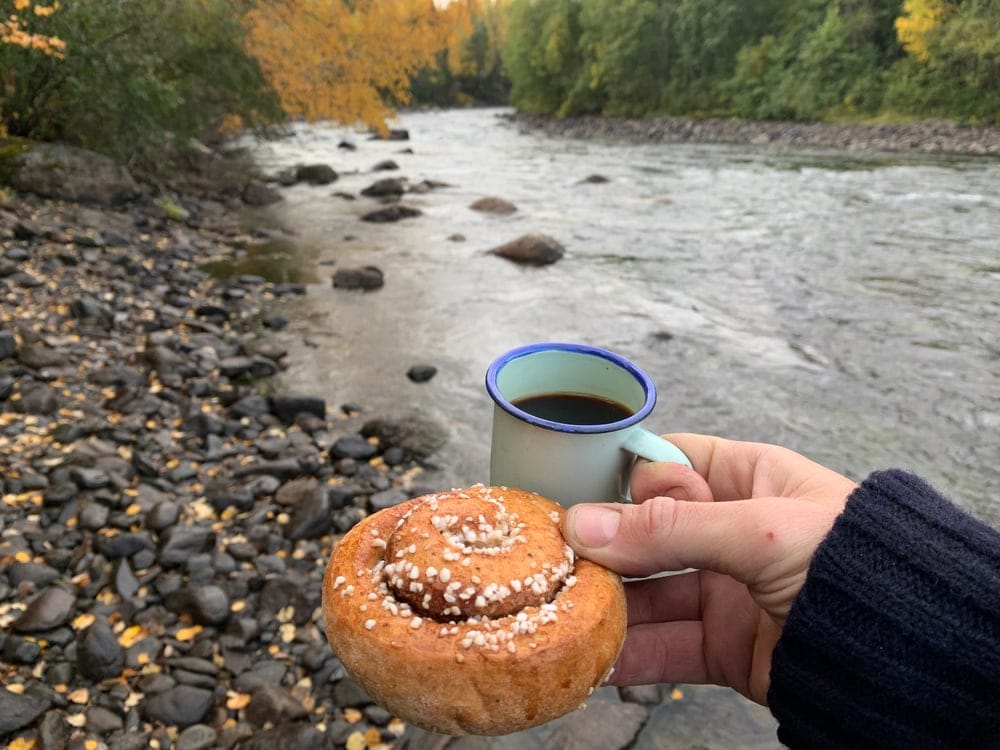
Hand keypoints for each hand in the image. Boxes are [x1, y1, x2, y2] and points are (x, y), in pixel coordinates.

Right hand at [560, 433, 857, 703]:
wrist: (909, 653)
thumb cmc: (855, 563)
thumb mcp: (760, 530)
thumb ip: (671, 527)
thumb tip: (585, 524)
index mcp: (747, 480)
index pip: (667, 465)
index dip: (626, 482)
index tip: (583, 499)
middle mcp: (730, 533)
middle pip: (647, 534)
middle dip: (604, 548)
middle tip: (556, 560)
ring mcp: (726, 592)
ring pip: (650, 595)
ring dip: (609, 605)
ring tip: (565, 612)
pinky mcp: (726, 647)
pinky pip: (667, 648)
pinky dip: (631, 655)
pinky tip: (595, 657)